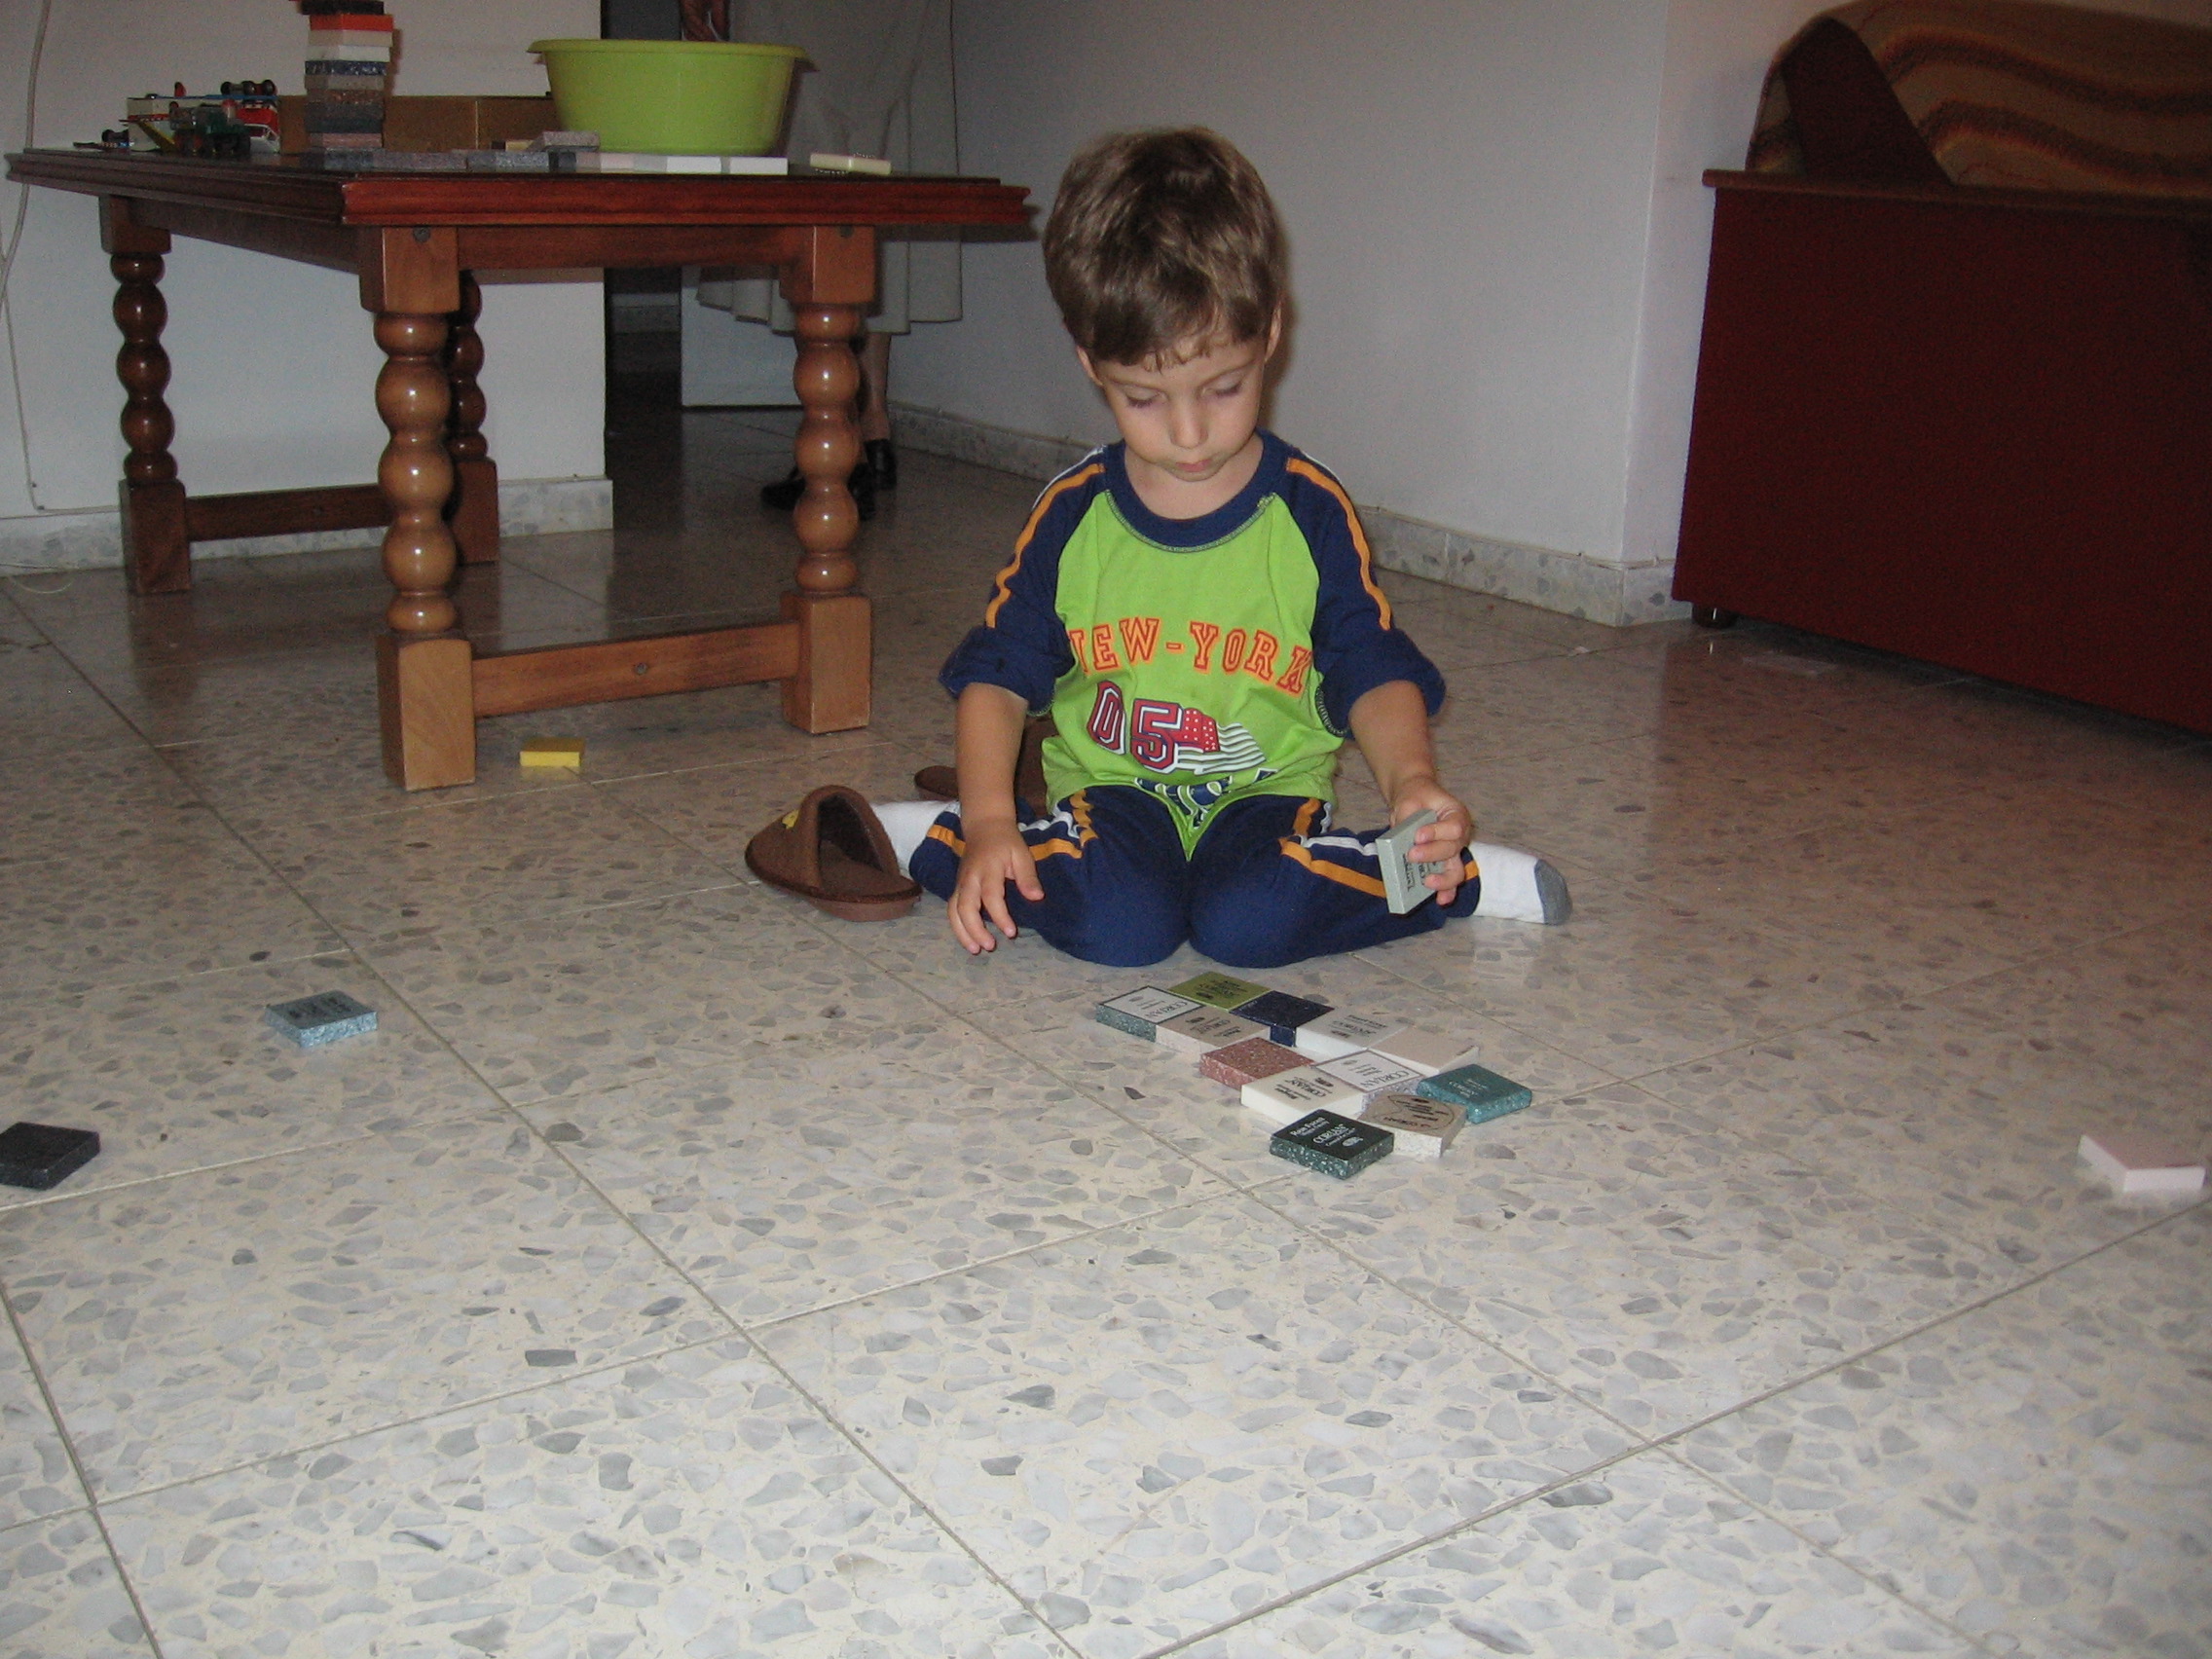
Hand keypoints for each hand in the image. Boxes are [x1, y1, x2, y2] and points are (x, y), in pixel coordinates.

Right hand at [948, 818, 1042, 953]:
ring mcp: (960, 883)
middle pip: (965, 906)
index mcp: (987, 868)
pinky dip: (957, 926)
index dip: (1000, 916)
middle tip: (989, 946)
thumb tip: (1036, 897)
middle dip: (974, 929)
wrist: (984, 826)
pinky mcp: (956, 887)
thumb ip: (1028, 877)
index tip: (1011, 932)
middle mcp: (969, 878)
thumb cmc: (1006, 842)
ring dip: (962, 932)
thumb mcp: (1022, 854)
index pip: (991, 896)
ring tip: (975, 950)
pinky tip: (968, 939)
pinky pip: (952, 909)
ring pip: (953, 910)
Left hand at [1389, 775, 1472, 905]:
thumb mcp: (1409, 801)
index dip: (1437, 833)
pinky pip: (1448, 880)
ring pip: (1455, 869)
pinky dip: (1446, 891)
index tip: (1418, 836)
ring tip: (1428, 883)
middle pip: (1453, 849)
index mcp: (1456, 814)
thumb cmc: (1416, 798)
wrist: (1416, 799)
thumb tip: (1402, 842)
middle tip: (1412, 855)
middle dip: (1432, 854)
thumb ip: (1407, 819)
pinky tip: (1440, 900)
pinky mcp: (1443, 864)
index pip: (1453, 827)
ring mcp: (1453, 852)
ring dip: (1443, 879)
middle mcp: (1459, 835)